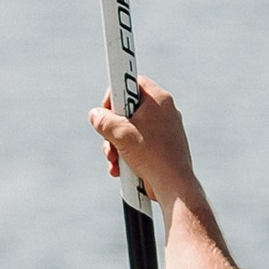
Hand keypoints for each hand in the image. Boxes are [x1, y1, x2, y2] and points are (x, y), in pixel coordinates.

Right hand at [90, 76, 199, 215]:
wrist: (173, 187)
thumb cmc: (152, 156)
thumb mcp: (120, 134)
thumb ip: (103, 120)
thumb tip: (95, 115)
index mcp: (159, 100)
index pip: (132, 82)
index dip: (115, 93)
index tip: (107, 108)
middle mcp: (163, 112)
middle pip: (126, 110)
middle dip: (111, 128)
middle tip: (108, 137)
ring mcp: (162, 131)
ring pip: (128, 131)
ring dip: (114, 146)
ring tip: (113, 159)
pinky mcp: (159, 149)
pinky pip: (136, 145)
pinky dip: (125, 156)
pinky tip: (120, 169)